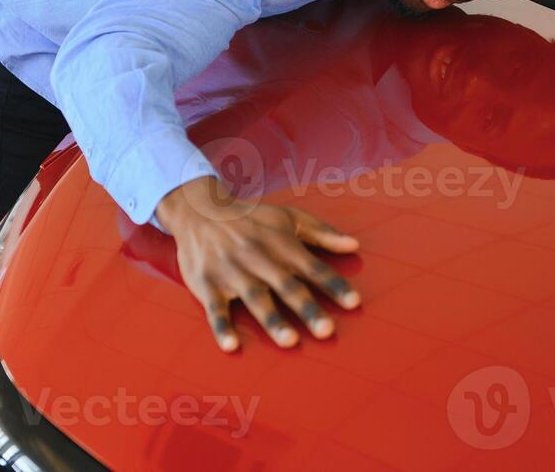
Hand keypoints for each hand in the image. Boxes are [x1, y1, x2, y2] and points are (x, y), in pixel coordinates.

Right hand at [156, 176, 361, 352]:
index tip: (354, 302)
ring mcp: (232, 271)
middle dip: (307, 308)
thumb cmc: (252, 218)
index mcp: (282, 244)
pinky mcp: (207, 283)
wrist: (200, 209)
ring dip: (272, 320)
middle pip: (287, 286)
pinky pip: (215, 309)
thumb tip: (355, 245)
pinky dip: (222, 327)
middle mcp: (259, 258)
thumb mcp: (289, 218)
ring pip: (255, 298)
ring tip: (290, 342)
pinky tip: (232, 346)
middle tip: (327, 331)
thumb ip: (323, 233)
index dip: (333, 284)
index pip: (313, 267)